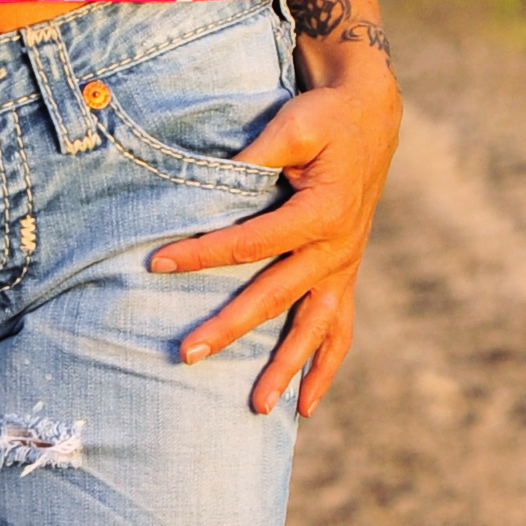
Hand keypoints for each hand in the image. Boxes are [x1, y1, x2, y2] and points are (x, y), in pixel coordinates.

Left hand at [148, 42, 401, 418]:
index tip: (156, 263)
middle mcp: (337, 249)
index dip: (202, 253)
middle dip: (229, 328)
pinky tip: (304, 406)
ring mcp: (342, 268)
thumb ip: (255, 154)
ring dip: (285, 369)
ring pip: (313, 329)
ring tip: (259, 408)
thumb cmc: (324, 117)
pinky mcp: (342, 275)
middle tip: (186, 355)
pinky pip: (338, 331)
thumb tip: (210, 179)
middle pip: (274, 297)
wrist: (369, 117)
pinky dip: (324, 369)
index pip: (250, 243)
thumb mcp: (293, 123)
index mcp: (323, 212)